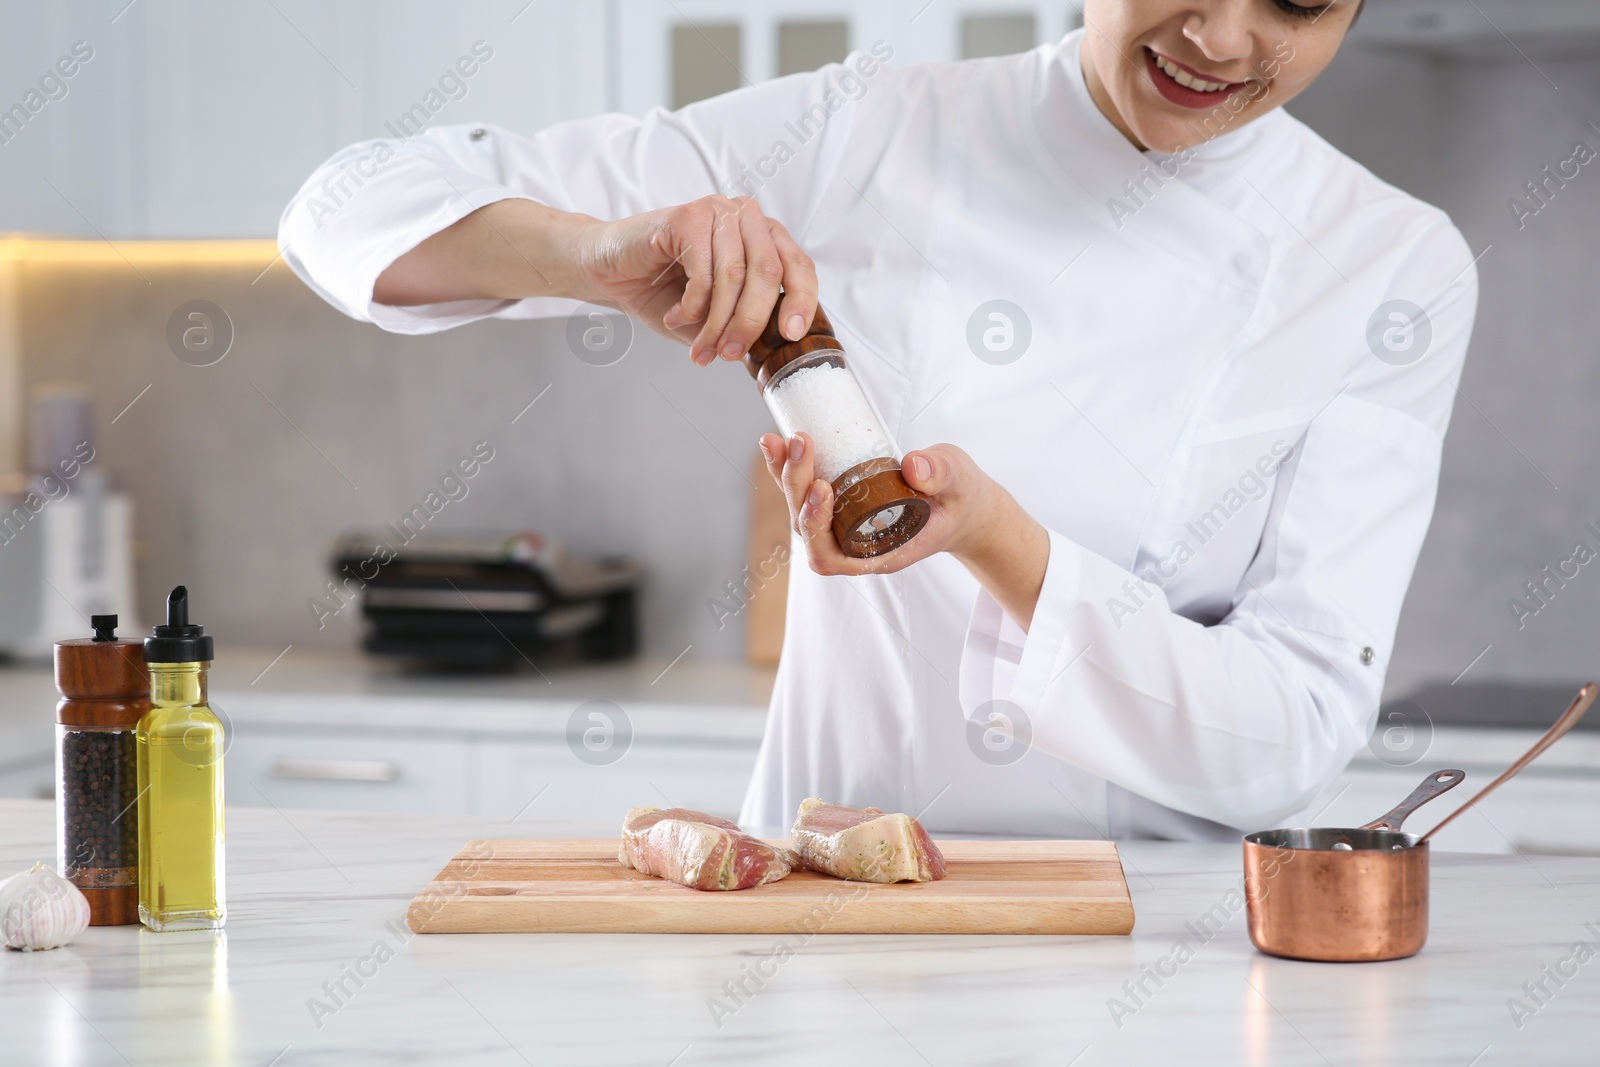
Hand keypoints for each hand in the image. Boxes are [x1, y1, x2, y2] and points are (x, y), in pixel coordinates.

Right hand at [576, 195, 816, 364]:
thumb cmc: (664, 292)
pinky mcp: (688, 216)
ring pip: (735, 276)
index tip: (791, 335)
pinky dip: (692, 306)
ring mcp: (717, 212)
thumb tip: (777, 352)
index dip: (802, 302)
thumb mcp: (715, 317)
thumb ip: (746, 326)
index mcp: (764, 238)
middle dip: (750, 323)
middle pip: (768, 273)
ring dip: (717, 323)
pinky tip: (675, 317)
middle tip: (730, 355)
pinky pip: (704, 271)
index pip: (798, 267)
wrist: (609, 273)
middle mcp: (746, 218)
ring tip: (702, 348)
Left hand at [759, 432, 1050, 625]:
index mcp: (880, 553)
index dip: (816, 525)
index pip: (831, 556)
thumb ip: (941, 476)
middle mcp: (854, 545)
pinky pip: (805, 492)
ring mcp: (844, 526)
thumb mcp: (961, 485)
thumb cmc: (961, 501)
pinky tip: (778, 442)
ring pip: (800, 511)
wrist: (963, 506)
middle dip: (797, 487)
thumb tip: (913, 466)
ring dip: (785, 477)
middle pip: (807, 530)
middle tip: (802, 444)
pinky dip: (789, 469)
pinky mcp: (840, 504)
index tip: (823, 487)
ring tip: (777, 441)